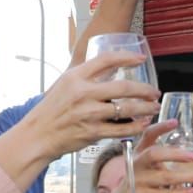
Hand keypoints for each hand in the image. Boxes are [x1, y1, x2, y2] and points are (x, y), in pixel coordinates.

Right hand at [19, 52, 160, 159]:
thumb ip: (87, 76)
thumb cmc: (51, 110)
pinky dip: (136, 127)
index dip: (127, 57)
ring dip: (145, 108)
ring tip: (154, 107)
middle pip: (124, 87)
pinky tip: (143, 124)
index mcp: (75, 77)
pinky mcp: (93, 132)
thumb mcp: (65, 84)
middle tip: (155, 92)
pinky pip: (121, 129)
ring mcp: (89, 113)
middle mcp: (83, 93)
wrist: (38, 135)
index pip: (106, 60)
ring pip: (126, 109)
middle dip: (145, 89)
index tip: (141, 59)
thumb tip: (112, 68)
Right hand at [130, 121, 192, 192]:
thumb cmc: (140, 178)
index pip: (148, 135)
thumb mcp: (146, 163)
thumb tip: (189, 152)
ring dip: (186, 176)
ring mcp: (137, 180)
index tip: (175, 122)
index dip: (160, 128)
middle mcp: (136, 164)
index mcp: (139, 151)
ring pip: (164, 177)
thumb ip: (162, 155)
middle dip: (175, 154)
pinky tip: (191, 191)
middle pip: (154, 154)